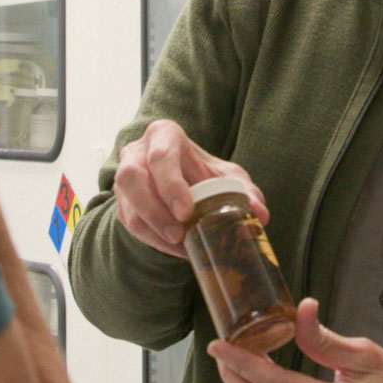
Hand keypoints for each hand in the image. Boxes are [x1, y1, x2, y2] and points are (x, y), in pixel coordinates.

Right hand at [110, 118, 267, 258]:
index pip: (160, 156)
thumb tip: (260, 214)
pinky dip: (152, 239)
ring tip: (180, 244)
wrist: (186, 181)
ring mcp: (125, 178)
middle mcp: (137, 152)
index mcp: (164, 135)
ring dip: (153, 229)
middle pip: (132, 178)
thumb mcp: (228, 177)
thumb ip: (245, 192)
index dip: (170, 185)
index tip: (186, 212)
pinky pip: (129, 223)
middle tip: (178, 233)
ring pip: (127, 205)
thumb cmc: (205, 173)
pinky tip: (175, 247)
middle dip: (154, 210)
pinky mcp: (122, 202)